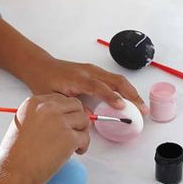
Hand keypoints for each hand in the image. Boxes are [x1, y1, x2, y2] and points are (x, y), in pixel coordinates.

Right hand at [0, 94, 90, 183]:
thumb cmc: (15, 154)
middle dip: (77, 118)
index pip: (60, 99)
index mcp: (34, 103)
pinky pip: (85, 138)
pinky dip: (84, 146)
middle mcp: (47, 108)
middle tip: (76, 130)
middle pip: (75, 106)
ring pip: (84, 120)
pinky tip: (76, 151)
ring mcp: (59, 122)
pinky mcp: (69, 138)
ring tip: (75, 143)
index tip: (67, 121)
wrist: (13, 171)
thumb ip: (40, 116)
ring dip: (82, 132)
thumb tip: (60, 118)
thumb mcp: (22, 123)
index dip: (66, 111)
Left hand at [25, 56, 147, 114]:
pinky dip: (125, 88)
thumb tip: (88, 116)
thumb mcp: (52, 98)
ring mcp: (93, 70)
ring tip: (141, 106)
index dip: (111, 96)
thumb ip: (70, 106)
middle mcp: (88, 71)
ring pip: (118, 79)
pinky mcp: (95, 71)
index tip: (122, 106)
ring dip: (131, 92)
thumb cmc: (44, 82)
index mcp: (77, 78)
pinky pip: (114, 79)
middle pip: (115, 80)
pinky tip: (130, 98)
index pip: (98, 87)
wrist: (41, 66)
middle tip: (141, 109)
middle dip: (131, 94)